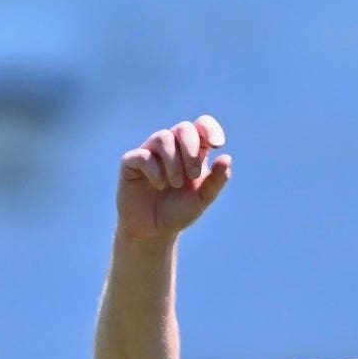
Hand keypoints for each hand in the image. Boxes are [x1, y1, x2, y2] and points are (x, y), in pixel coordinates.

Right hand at [117, 115, 232, 242]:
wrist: (154, 232)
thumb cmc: (178, 212)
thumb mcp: (202, 199)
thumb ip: (216, 180)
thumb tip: (226, 157)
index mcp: (191, 151)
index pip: (201, 126)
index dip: (210, 128)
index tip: (217, 144)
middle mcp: (171, 147)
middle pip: (183, 128)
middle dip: (191, 149)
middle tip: (194, 175)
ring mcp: (150, 152)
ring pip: (163, 137)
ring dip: (174, 161)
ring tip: (176, 184)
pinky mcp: (131, 162)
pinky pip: (143, 155)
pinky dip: (155, 170)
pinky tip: (158, 185)